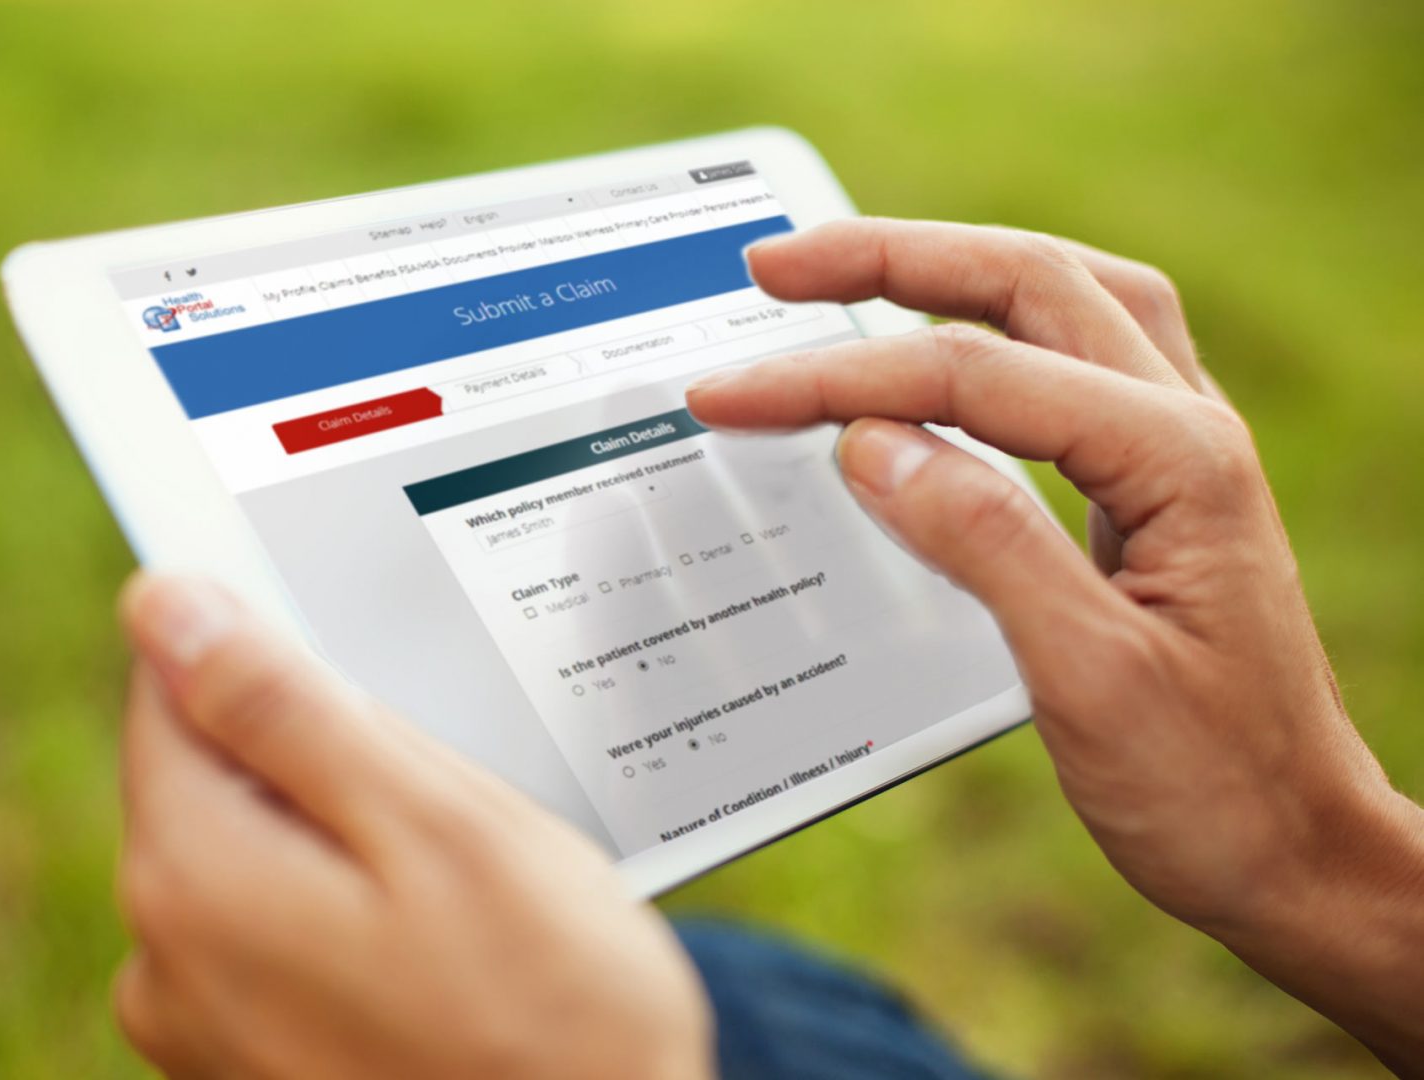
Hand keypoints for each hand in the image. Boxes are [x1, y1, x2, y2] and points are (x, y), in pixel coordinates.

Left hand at [112, 575, 711, 1079]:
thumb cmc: (551, 1007)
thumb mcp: (436, 822)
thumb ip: (284, 710)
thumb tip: (166, 606)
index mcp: (196, 878)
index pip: (170, 687)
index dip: (267, 645)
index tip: (364, 664)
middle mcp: (167, 961)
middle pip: (216, 774)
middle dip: (323, 752)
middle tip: (448, 795)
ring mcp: (203, 1027)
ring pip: (257, 850)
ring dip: (345, 834)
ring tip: (458, 885)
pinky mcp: (250, 1063)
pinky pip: (279, 930)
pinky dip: (346, 906)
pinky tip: (438, 945)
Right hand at [685, 219, 1423, 1073]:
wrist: (1296, 854)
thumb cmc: (1211, 786)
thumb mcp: (1089, 675)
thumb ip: (983, 540)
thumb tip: (870, 440)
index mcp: (1177, 462)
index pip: (976, 376)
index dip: (839, 377)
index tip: (733, 393)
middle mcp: (1187, 429)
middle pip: (1030, 280)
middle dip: (892, 257)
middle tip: (777, 267)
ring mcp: (1178, 450)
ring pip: (1063, 298)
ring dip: (951, 270)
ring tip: (850, 272)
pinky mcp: (1154, 484)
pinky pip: (1070, 360)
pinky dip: (992, 325)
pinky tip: (945, 344)